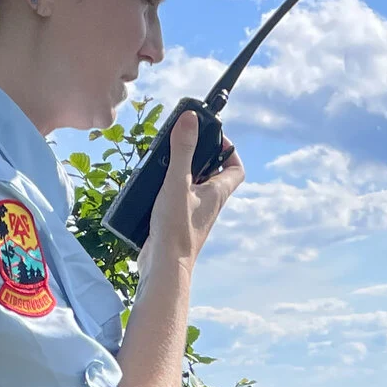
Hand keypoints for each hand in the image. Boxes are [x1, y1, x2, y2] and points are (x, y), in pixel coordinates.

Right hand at [148, 108, 242, 263]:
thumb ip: (183, 150)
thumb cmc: (176, 228)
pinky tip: (151, 186)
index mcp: (218, 192)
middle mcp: (210, 204)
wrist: (164, 266)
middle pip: (212, 175)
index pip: (235, 168)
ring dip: (181, 173)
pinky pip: (177, 201)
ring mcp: (194, 215)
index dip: (229, 150)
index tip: (213, 137)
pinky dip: (167, 190)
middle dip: (199, 157)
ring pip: (193, 187)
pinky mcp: (178, 223)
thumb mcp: (177, 182)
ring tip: (163, 162)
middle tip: (182, 144)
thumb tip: (190, 119)